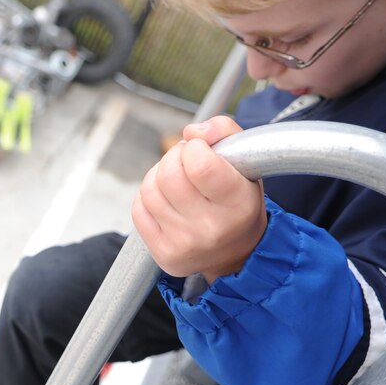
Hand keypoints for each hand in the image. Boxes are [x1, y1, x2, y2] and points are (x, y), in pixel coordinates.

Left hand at [132, 116, 266, 281]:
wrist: (237, 251)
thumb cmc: (238, 200)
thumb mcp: (246, 162)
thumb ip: (224, 131)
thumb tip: (191, 131)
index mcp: (238, 205)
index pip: (200, 165)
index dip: (194, 147)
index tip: (201, 149)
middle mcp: (211, 228)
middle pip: (169, 175)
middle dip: (174, 157)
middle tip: (187, 160)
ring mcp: (185, 244)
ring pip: (150, 190)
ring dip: (159, 175)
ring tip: (178, 179)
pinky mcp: (164, 253)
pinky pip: (139, 210)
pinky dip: (149, 196)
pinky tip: (168, 200)